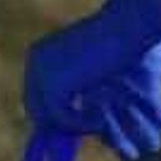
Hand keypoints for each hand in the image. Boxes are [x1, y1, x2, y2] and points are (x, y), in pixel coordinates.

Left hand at [24, 0, 160, 160]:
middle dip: (55, 124)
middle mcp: (35, 62)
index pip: (34, 92)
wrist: (126, 26)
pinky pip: (63, 120)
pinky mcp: (54, 88)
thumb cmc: (117, 41)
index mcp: (39, 53)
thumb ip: (73, 84)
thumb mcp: (89, 64)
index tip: (66, 127)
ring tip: (100, 119)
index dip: (48, 112)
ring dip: (74, 124)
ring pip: (48, 117)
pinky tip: (102, 115)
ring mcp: (42, 74)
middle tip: (77, 133)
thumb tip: (60, 118)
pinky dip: (83, 123)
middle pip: (34, 107)